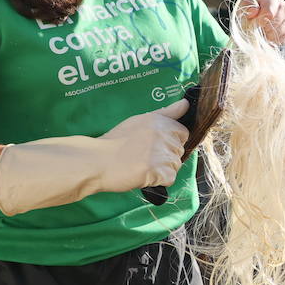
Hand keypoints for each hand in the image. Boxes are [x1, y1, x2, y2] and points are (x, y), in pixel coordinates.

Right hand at [0, 100, 189, 214]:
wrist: (98, 161)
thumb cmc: (115, 141)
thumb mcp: (140, 119)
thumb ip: (166, 112)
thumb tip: (186, 103)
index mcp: (160, 120)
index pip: (183, 132)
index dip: (171, 141)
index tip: (155, 145)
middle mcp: (164, 135)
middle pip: (180, 151)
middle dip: (167, 156)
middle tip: (144, 157)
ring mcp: (162, 154)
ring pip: (176, 166)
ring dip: (162, 169)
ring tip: (142, 166)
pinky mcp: (158, 172)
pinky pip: (170, 179)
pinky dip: (159, 181)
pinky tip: (144, 176)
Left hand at [239, 0, 284, 43]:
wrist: (253, 16)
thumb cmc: (249, 9)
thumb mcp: (244, 4)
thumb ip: (248, 6)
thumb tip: (253, 12)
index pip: (270, 13)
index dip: (260, 21)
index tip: (254, 22)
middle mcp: (284, 7)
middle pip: (276, 23)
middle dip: (264, 28)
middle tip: (257, 27)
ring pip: (280, 31)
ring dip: (268, 35)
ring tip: (262, 31)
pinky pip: (284, 37)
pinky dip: (274, 39)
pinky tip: (267, 35)